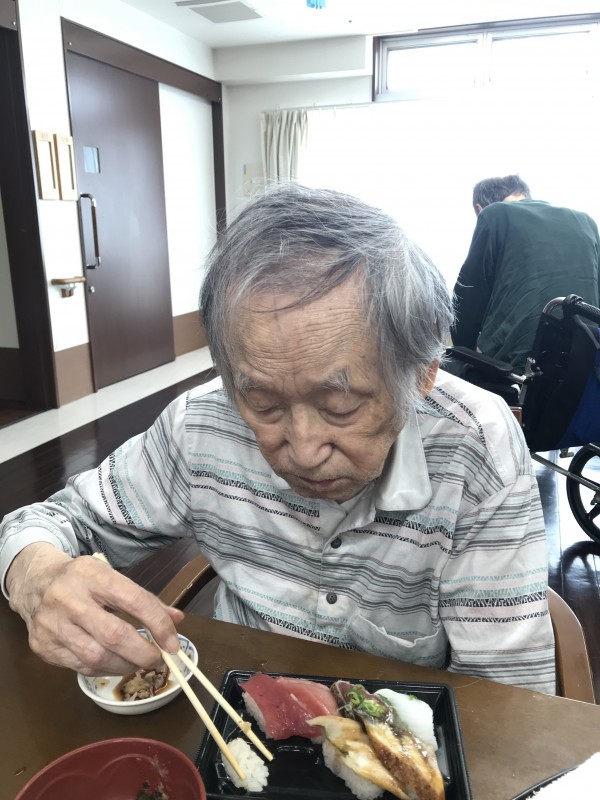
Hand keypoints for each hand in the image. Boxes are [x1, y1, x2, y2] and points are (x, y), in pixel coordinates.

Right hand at [6, 542, 184, 674]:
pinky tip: (112, 662)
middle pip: (114, 635)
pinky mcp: (42, 646)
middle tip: (158, 660)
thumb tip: (176, 620)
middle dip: (143, 653)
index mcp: (92, 575)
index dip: (158, 624)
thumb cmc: (81, 580)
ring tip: (136, 662)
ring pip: (97, 657)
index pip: (134, 600)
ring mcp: (52, 624)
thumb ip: (144, 599)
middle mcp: (69, 598)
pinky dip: (103, 668)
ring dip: (125, 665)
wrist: (34, 582)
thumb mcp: (112, 578)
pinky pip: (80, 667)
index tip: (173, 643)